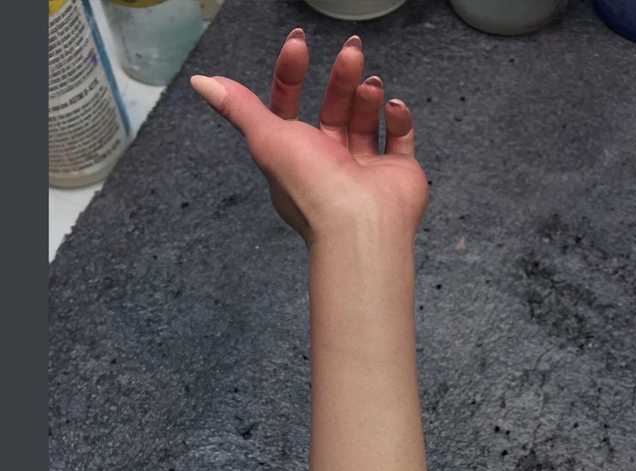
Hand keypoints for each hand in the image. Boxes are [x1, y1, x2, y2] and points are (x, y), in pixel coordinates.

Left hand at [190, 29, 428, 246]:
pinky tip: (393, 106)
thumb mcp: (267, 139)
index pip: (289, 108)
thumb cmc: (313, 187)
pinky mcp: (396, 174)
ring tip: (372, 84)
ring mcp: (364, 170)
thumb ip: (239, 108)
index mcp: (294, 158)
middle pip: (332, 110)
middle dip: (340, 79)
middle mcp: (328, 164)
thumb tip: (200, 80)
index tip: (299, 43)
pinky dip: (397, 120)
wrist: (360, 225)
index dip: (290, 75)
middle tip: (352, 51)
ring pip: (365, 122)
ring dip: (367, 98)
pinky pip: (399, 139)